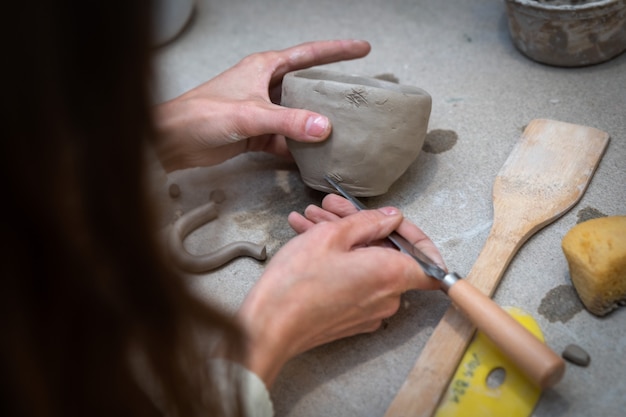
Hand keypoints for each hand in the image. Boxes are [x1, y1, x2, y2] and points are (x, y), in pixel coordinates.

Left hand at [154, 39, 370, 171]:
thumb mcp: (250, 114)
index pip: (308, 54)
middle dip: (330, 91)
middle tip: (356, 97)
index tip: (362, 49)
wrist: (174, 140)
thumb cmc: (202, 114)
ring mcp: (261, 110)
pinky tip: (312, 157)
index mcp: (264, 67)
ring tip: (342, 131)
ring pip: (297, 114)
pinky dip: (297, 148)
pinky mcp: (256, 133)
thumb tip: (323, 127)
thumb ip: (288, 121)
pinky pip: (285, 139)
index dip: (337, 50)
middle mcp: (265, 86)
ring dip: (314, 124)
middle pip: (306, 85)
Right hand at [237, 199, 443, 385]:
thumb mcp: (332, 236)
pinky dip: (338, 260)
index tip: (394, 222)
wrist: (269, 326)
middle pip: (388, 254)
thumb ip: (368, 222)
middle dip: (361, 226)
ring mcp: (370, 311)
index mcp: (391, 274)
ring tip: (310, 220)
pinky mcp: (352, 319)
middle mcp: (387, 297)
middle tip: (330, 208)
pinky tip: (309, 238)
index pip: (430, 261)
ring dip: (342, 240)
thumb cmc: (298, 282)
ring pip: (366, 265)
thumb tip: (392, 218)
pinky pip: (355, 282)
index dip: (415, 236)